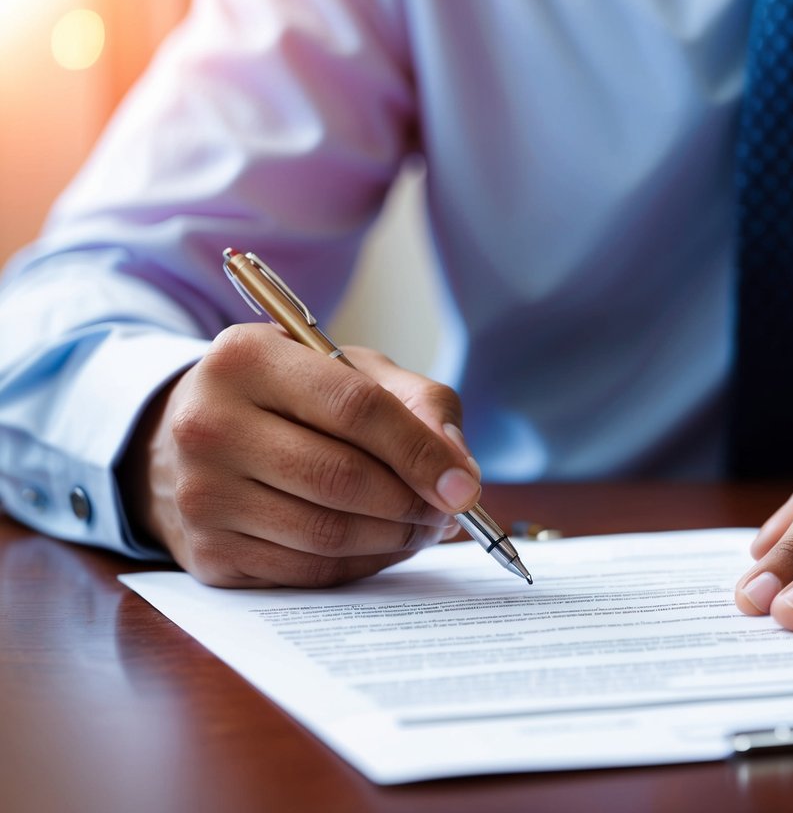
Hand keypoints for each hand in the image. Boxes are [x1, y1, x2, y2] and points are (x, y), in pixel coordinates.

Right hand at [119, 323, 477, 586]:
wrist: (190, 441)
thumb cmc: (290, 400)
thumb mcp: (351, 372)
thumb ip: (419, 404)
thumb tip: (460, 470)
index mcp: (246, 358)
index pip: (356, 408)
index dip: (420, 452)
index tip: (464, 485)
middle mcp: (208, 424)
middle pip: (341, 478)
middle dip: (412, 502)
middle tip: (447, 510)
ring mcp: (200, 495)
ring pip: (327, 534)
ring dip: (394, 539)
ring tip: (421, 527)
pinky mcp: (208, 553)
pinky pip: (307, 573)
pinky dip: (361, 566)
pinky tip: (382, 546)